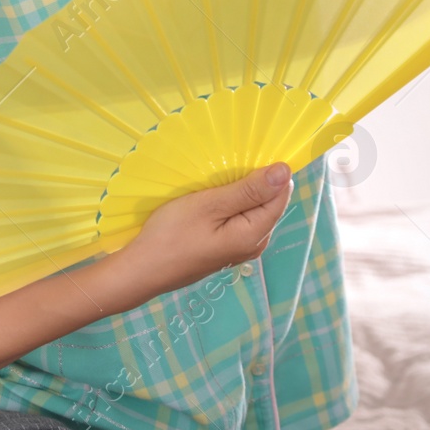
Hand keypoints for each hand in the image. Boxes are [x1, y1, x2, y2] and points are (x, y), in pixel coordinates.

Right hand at [115, 161, 293, 296]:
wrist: (143, 270)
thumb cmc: (172, 234)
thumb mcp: (210, 205)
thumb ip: (249, 190)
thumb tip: (286, 172)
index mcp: (255, 234)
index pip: (282, 194)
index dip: (269, 172)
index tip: (244, 159)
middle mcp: (255, 244)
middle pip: (269, 203)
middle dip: (254, 182)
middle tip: (224, 170)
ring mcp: (241, 249)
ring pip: (253, 210)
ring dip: (240, 192)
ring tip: (215, 182)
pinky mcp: (227, 249)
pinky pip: (239, 220)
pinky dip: (230, 205)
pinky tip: (210, 200)